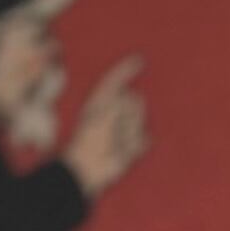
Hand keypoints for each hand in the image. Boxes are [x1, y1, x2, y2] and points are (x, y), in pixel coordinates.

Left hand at [62, 54, 149, 197]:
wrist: (86, 170)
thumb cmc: (88, 141)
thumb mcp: (101, 117)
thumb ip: (119, 104)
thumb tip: (136, 98)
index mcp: (101, 101)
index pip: (116, 80)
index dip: (127, 69)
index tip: (141, 60)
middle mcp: (114, 111)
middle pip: (135, 101)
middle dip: (128, 115)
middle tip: (112, 129)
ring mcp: (124, 127)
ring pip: (140, 121)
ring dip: (128, 133)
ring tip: (113, 143)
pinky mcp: (132, 144)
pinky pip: (143, 140)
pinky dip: (133, 147)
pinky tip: (121, 153)